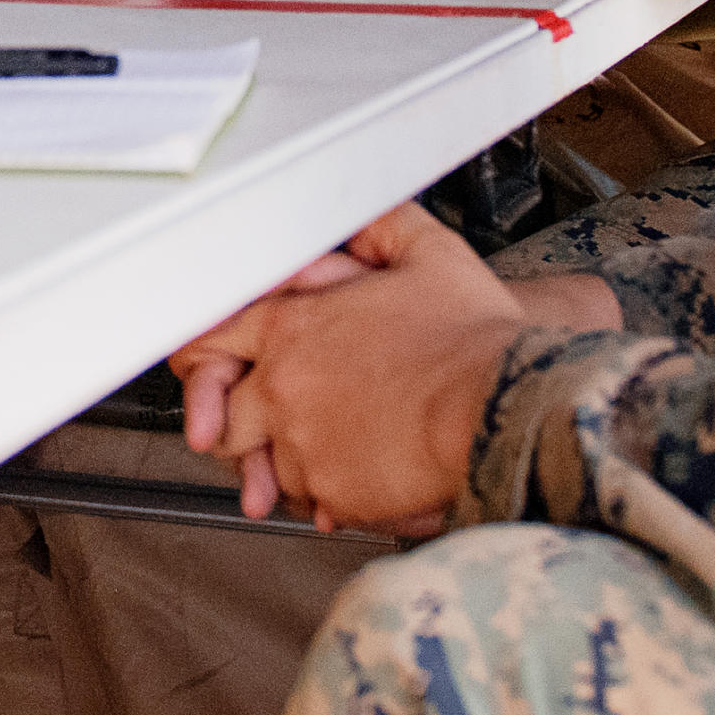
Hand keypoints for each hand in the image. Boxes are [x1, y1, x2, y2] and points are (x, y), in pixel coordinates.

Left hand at [162, 203, 544, 536]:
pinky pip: (312, 502)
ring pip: (269, 465)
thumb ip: (381, 227)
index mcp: (293, 327)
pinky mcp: (335, 493)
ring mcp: (305, 445)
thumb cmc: (477, 338)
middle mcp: (286, 388)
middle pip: (224, 417)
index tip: (212, 368)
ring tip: (341, 445)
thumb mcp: (431, 253)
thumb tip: (359, 211)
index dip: (207, 356)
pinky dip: (332, 494)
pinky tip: (365, 471)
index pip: (206, 340)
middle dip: (246, 422)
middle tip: (282, 421)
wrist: (508, 405)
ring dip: (294, 460)